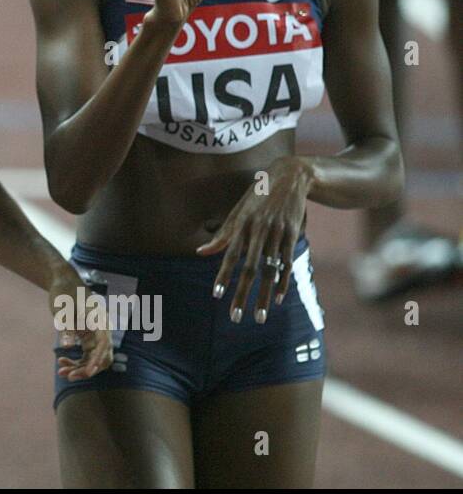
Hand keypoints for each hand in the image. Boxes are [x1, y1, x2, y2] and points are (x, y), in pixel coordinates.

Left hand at [50, 269, 113, 380]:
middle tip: (69, 376)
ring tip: (62, 371)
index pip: (104, 343)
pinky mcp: (88, 338)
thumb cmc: (64, 292)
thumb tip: (68, 346)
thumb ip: (66, 327)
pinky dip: (76, 361)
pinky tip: (61, 361)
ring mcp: (95, 334)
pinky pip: (86, 355)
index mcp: (99, 319)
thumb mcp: (62, 309)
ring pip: (93, 359)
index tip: (88, 371)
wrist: (63, 282)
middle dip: (87, 368)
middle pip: (102, 355)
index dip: (98, 359)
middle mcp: (101, 329)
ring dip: (80, 367)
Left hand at [195, 156, 313, 322]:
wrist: (290, 177)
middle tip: (236, 317)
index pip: (229, 256)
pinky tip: (279, 299)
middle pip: (249, 269)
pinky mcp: (293, 235)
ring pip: (269, 271)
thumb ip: (222, 234)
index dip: (223, 276)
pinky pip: (287, 264)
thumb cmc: (257, 196)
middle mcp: (258, 231)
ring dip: (264, 296)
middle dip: (242, 294)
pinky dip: (283, 282)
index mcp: (241, 225)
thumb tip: (201, 253)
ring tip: (261, 316)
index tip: (217, 295)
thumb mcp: (238, 211)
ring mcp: (277, 234)